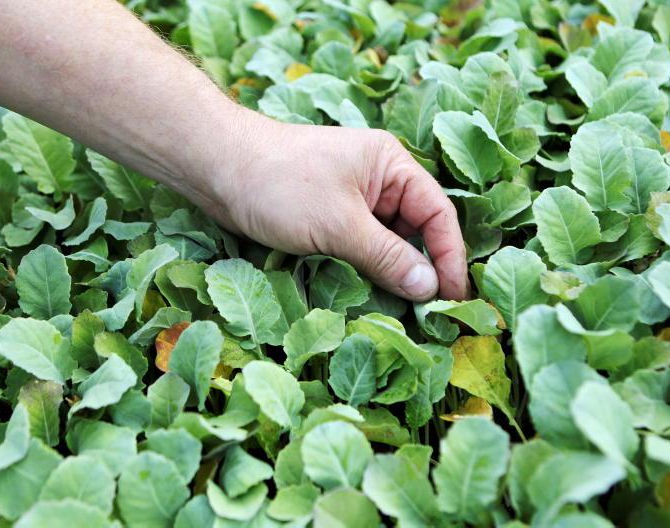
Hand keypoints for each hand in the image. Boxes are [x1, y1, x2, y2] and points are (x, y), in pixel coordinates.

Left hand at [196, 109, 469, 301]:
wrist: (216, 168)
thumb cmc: (279, 184)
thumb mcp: (339, 224)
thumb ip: (387, 257)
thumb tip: (429, 288)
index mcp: (391, 166)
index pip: (437, 214)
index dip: (450, 257)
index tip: (454, 298)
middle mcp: (378, 181)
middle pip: (415, 231)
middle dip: (421, 270)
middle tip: (429, 315)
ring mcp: (351, 200)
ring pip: (386, 243)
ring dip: (391, 274)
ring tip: (400, 312)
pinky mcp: (327, 218)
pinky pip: (359, 248)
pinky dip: (365, 271)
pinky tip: (367, 297)